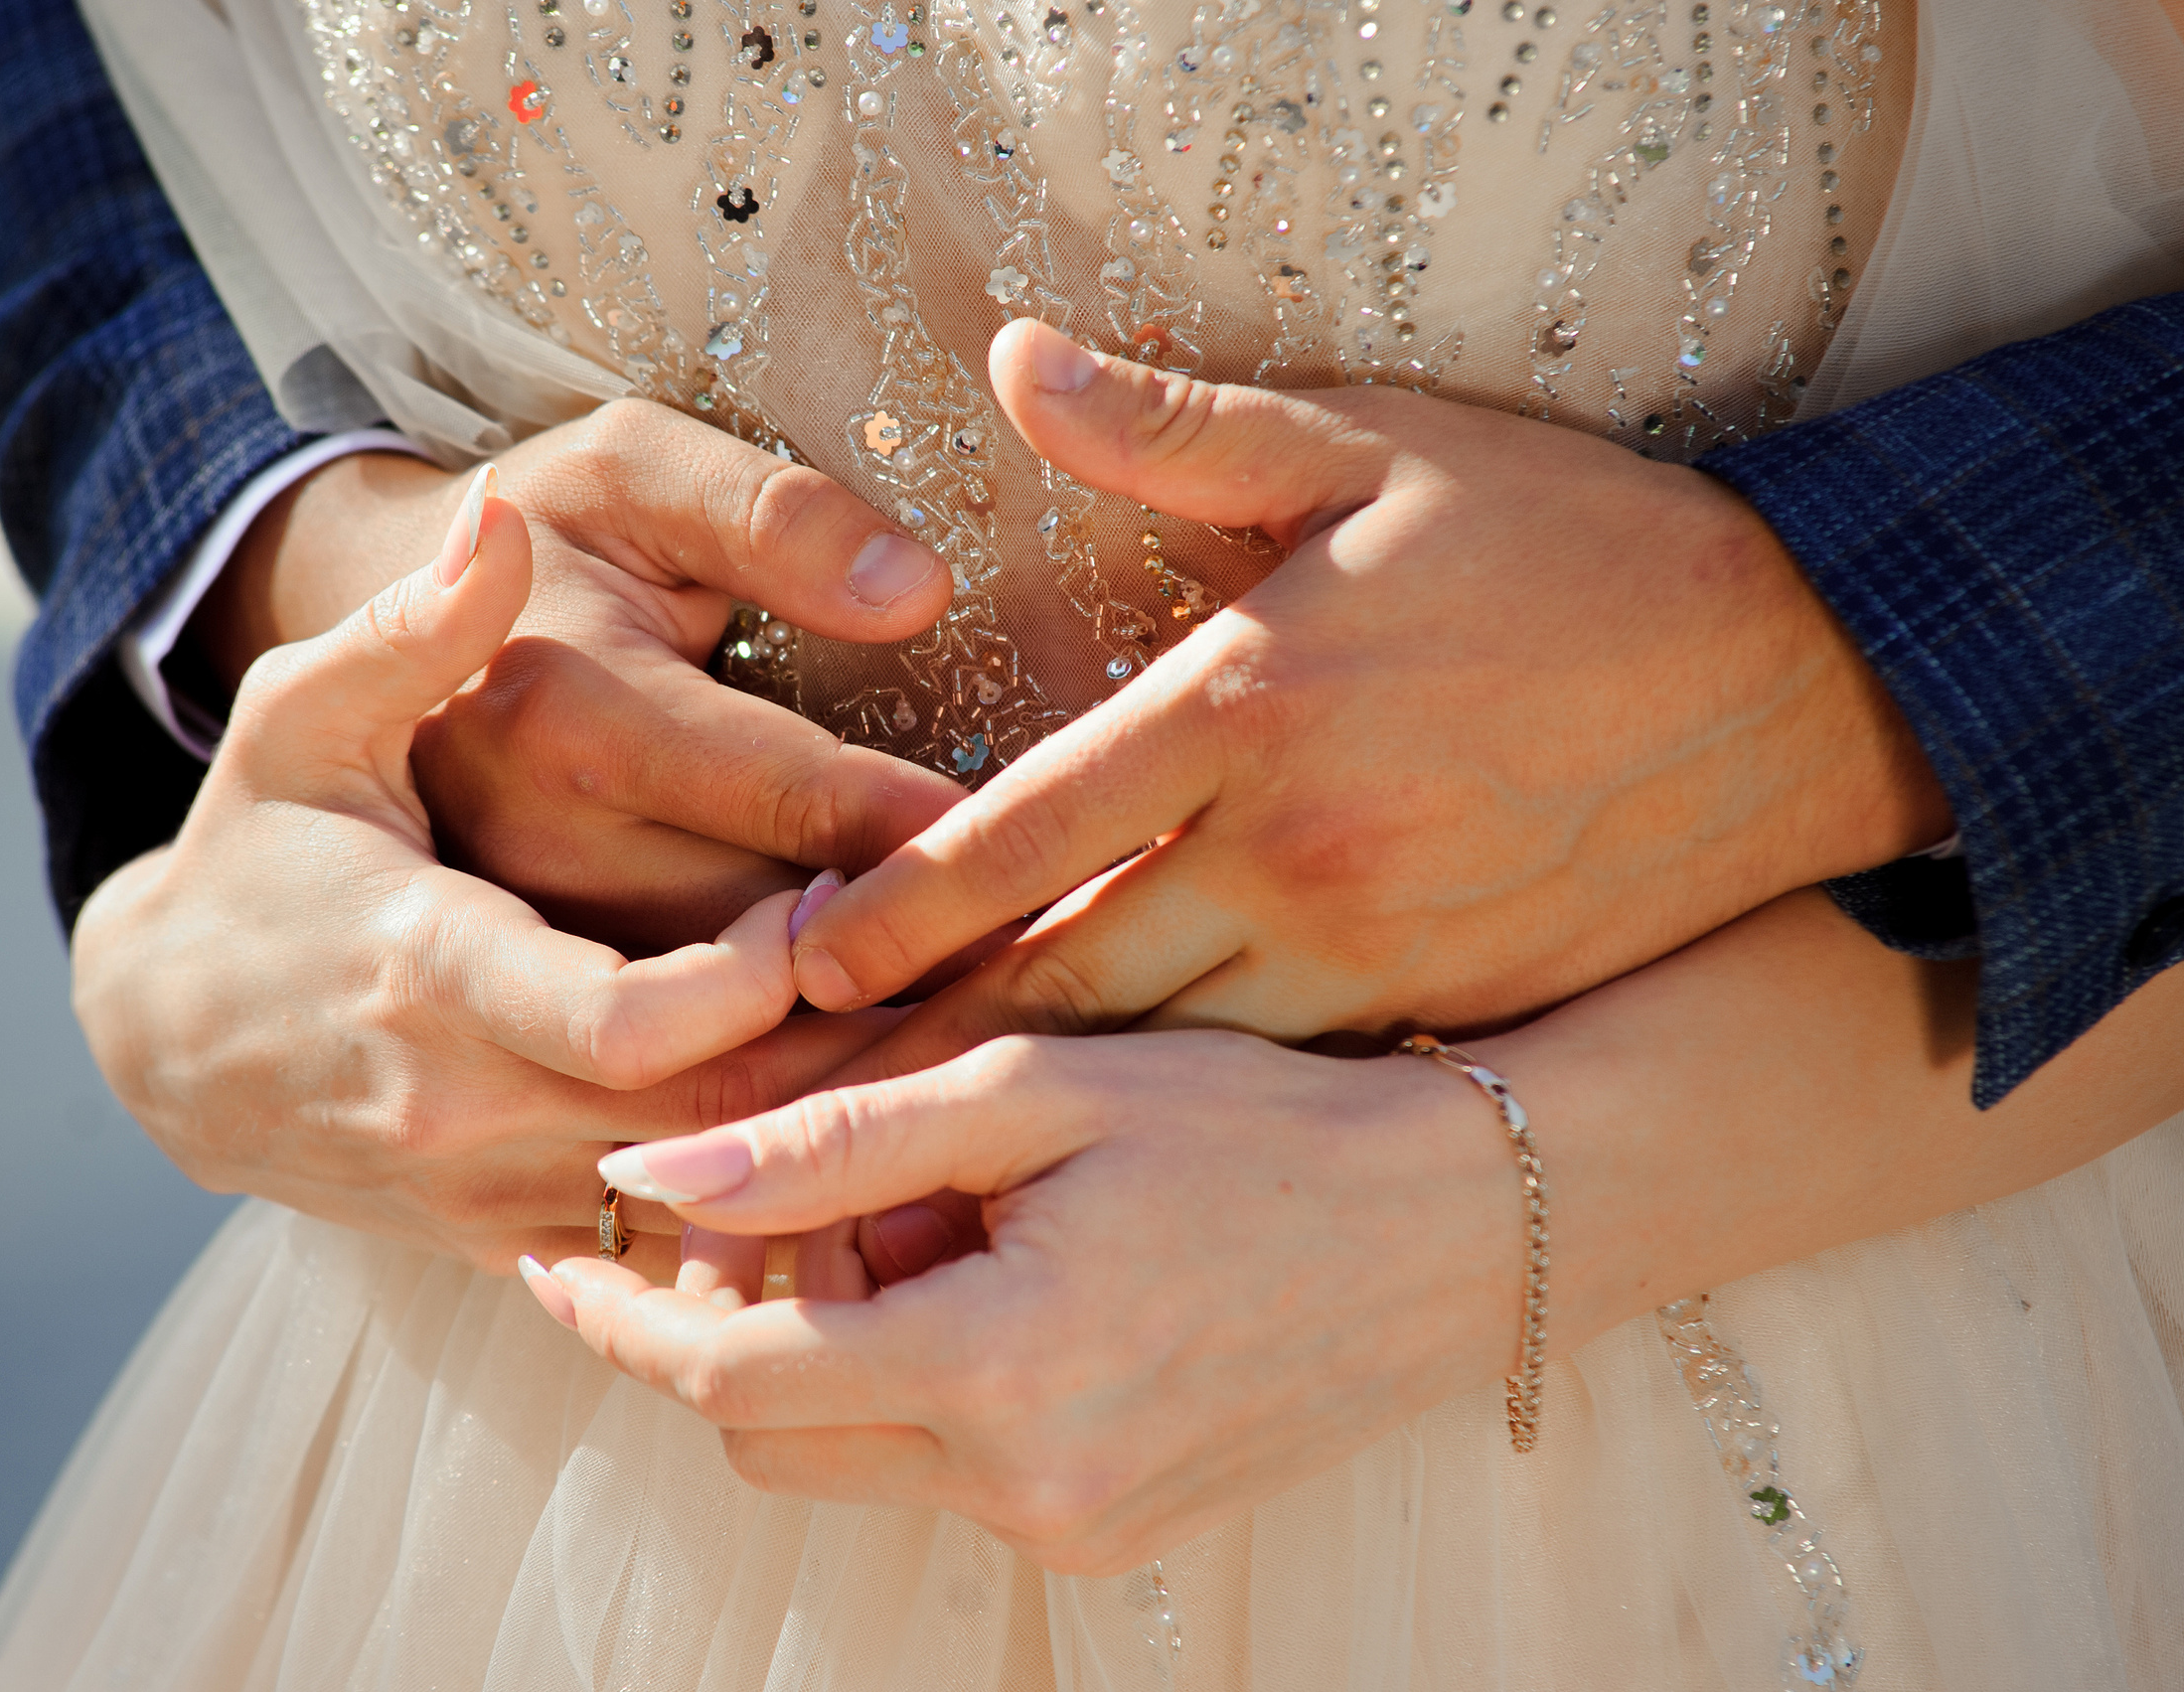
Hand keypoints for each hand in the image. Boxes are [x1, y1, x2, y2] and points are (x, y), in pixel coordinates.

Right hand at [75, 473, 906, 1277]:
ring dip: (834, 1122)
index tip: (847, 889)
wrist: (165, 1041)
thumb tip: (493, 526)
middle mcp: (460, 1108)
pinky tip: (871, 1119)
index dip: (760, 969)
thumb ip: (410, 633)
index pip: (629, 1022)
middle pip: (709, 1115)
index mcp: (425, 971)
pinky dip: (773, 1194)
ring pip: (708, 1193)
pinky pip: (670, 1243)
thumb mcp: (304, 722)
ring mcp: (488, 1194)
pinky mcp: (511, 1241)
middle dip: (843, 1047)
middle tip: (955, 956)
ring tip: (948, 1030)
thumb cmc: (260, 856)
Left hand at [537, 893, 2183, 1570]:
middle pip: (774, 1436)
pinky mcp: (1122, 1534)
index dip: (619, 1315)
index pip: (726, 1378)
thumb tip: (649, 1177)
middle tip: (751, 1196)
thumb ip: (835, 1140)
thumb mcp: (1044, 1089)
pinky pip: (952, 1472)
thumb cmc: (1270, 1121)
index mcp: (996, 1372)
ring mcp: (1080, 1531)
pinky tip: (975, 1265)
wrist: (1473, 1221)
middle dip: (723, 1325)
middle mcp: (1027, 1488)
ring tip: (892, 1208)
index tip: (554, 1251)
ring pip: (857, 1458)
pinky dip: (914, 1382)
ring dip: (823, 1351)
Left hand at [787, 321, 1956, 1066]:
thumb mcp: (1374, 449)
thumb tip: (1015, 357)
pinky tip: (1097, 1138)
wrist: (1794, 684)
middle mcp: (1295, 849)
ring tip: (912, 1137)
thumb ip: (1178, 427)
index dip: (896, 907)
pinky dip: (1168, 1109)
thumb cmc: (1569, 550)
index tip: (802, 961)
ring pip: (1158, 1052)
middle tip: (814, 1088)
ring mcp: (1371, 947)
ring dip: (1033, 1093)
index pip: (1022, 826)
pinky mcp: (1434, 1008)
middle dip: (930, 1037)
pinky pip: (1265, 1076)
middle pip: (1065, 974)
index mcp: (1251, 702)